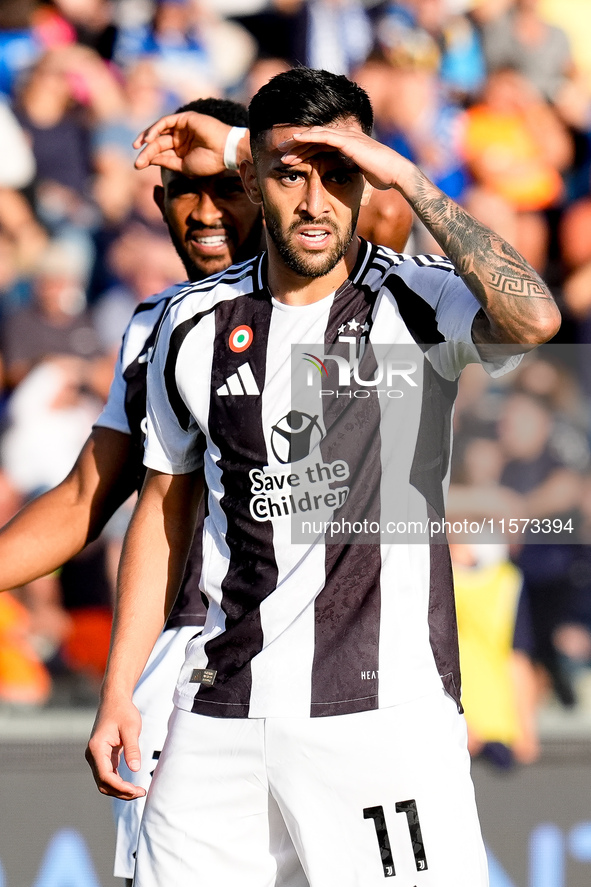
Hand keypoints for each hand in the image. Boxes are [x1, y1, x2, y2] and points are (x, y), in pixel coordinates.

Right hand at [85, 696, 145, 799]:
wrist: (114, 700)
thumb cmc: (123, 712)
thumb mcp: (131, 728)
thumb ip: (132, 748)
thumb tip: (135, 769)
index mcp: (96, 748)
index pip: (105, 776)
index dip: (120, 787)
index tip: (136, 790)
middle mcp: (92, 755)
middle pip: (103, 783)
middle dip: (121, 792)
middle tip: (141, 792)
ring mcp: (95, 757)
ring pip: (104, 781)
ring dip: (119, 789)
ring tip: (138, 791)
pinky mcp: (102, 756)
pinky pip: (108, 775)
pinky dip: (118, 782)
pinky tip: (132, 785)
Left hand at [134, 112, 231, 176]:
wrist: (225, 152)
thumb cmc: (208, 162)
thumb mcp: (183, 166)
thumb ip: (166, 162)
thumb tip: (149, 159)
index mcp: (182, 152)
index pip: (161, 153)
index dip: (148, 158)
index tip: (137, 166)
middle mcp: (180, 139)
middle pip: (158, 143)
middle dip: (146, 151)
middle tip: (136, 162)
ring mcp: (182, 128)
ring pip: (159, 131)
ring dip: (146, 137)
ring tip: (137, 146)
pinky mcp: (184, 119)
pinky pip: (165, 122)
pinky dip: (155, 129)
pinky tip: (148, 139)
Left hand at [277, 126, 414, 192]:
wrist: (396, 173)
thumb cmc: (383, 176)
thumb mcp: (361, 173)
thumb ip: (350, 171)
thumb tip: (344, 182)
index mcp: (347, 144)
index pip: (320, 144)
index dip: (304, 150)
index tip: (290, 158)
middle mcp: (345, 136)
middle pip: (314, 137)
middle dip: (296, 145)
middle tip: (279, 151)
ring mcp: (346, 136)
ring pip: (315, 135)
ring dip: (297, 142)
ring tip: (282, 149)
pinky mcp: (347, 140)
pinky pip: (323, 136)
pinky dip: (308, 137)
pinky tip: (295, 140)